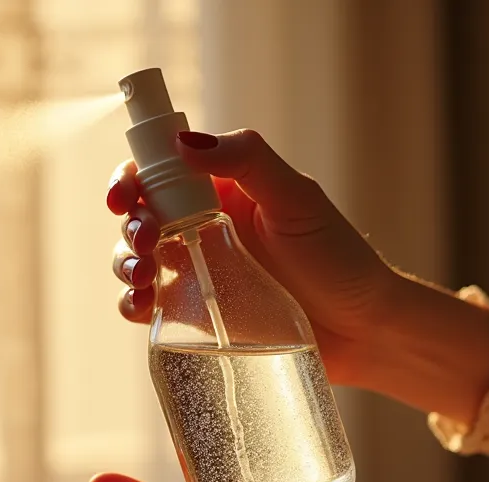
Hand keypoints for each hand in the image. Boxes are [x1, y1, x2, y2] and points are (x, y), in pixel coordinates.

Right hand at [107, 129, 488, 421]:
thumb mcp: (297, 200)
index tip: (125, 194)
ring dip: (124, 263)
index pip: (162, 171)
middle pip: (141, 215)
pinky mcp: (195, 315)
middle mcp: (203, 228)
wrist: (364, 332)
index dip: (133, 177)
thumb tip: (184, 141)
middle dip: (130, 224)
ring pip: (136, 259)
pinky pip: (149, 305)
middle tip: (147, 241)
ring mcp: (197, 272)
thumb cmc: (340, 261)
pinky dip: (132, 303)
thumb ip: (247, 161)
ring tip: (143, 277)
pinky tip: (140, 306)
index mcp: (224, 192)